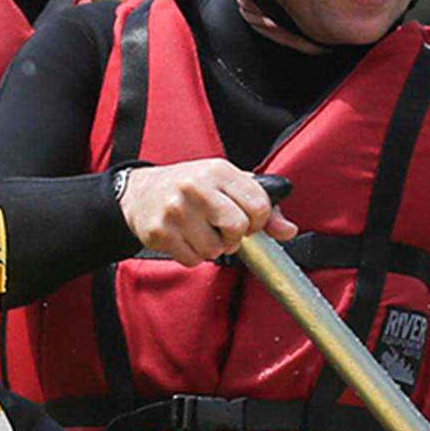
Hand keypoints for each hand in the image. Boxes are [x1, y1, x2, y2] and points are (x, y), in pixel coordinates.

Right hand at [118, 160, 297, 265]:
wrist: (141, 193)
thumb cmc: (191, 187)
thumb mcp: (228, 185)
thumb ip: (264, 206)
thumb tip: (288, 231)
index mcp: (218, 170)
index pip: (259, 205)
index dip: (259, 221)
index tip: (249, 221)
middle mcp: (195, 187)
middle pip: (237, 228)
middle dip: (235, 236)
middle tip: (224, 230)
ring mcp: (175, 210)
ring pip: (215, 249)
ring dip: (213, 248)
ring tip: (202, 233)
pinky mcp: (160, 232)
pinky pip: (193, 260)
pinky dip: (194, 256)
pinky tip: (186, 239)